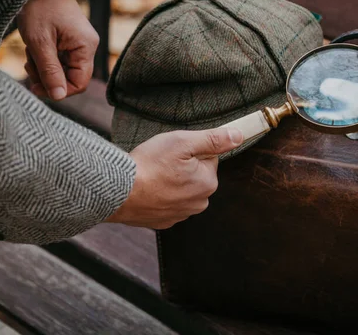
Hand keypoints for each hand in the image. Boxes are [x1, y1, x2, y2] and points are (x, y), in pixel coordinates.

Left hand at [17, 0, 98, 100]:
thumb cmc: (39, 8)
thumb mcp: (40, 43)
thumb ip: (50, 71)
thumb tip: (59, 96)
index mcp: (86, 47)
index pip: (79, 83)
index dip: (59, 90)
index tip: (36, 87)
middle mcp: (88, 46)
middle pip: (71, 77)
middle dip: (48, 76)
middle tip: (28, 67)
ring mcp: (81, 43)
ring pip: (64, 69)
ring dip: (45, 68)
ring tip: (30, 54)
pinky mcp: (72, 40)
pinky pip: (62, 59)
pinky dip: (46, 59)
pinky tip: (35, 49)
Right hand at [105, 127, 243, 228]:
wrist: (119, 192)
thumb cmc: (150, 165)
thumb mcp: (183, 142)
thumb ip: (214, 140)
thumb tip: (238, 137)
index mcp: (208, 183)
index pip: (208, 159)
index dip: (191, 151)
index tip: (174, 152)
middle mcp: (199, 203)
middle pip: (196, 176)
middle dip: (182, 167)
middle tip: (161, 162)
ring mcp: (181, 215)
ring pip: (182, 190)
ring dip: (171, 182)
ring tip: (153, 175)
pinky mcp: (163, 222)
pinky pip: (167, 203)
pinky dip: (159, 195)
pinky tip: (148, 189)